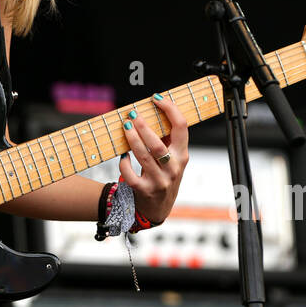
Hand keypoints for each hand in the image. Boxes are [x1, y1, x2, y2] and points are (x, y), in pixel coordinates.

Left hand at [119, 93, 189, 225]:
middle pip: (158, 144)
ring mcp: (160, 181)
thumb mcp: (173, 159)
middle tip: (132, 114)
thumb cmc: (164, 176)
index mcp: (182, 155)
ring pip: (144, 156)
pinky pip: (131, 174)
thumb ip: (167, 140)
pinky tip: (123, 155)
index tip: (157, 98)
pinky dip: (125, 163)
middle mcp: (173, 168)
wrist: (158, 208)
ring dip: (132, 139)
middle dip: (144, 127)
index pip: (182, 127)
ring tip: (125, 126)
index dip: (170, 109)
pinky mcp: (145, 191)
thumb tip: (153, 111)